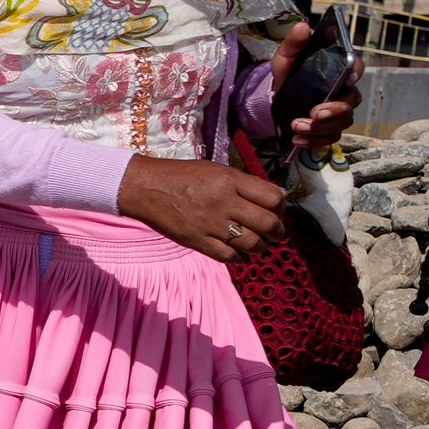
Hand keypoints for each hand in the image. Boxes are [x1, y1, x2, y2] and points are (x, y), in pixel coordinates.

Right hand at [121, 155, 289, 262]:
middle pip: (267, 223)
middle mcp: (224, 202)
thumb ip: (246, 183)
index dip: (282, 207)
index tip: (278, 210)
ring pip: (252, 244)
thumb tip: (277, 197)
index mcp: (230, 180)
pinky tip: (241, 253)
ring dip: (262, 247)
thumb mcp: (217, 170)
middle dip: (278, 231)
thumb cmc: (183, 176)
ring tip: (260, 245)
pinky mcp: (197, 241)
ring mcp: (210, 224)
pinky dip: (241, 257)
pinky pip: (229, 256)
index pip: (273, 198)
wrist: (147, 188)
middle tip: (276, 233)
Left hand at [263, 20, 356, 154]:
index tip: (347, 79)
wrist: (275, 99)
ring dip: (320, 128)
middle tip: (315, 113)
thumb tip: (302, 27)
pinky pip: (330, 138)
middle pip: (351, 102)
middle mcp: (343, 91)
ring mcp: (338, 112)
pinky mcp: (329, 129)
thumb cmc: (288, 75)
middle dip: (335, 110)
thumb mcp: (286, 58)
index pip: (356, 67)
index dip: (356, 73)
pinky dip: (314, 142)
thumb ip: (294, 43)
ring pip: (342, 123)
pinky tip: (297, 141)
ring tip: (296, 126)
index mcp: (338, 70)